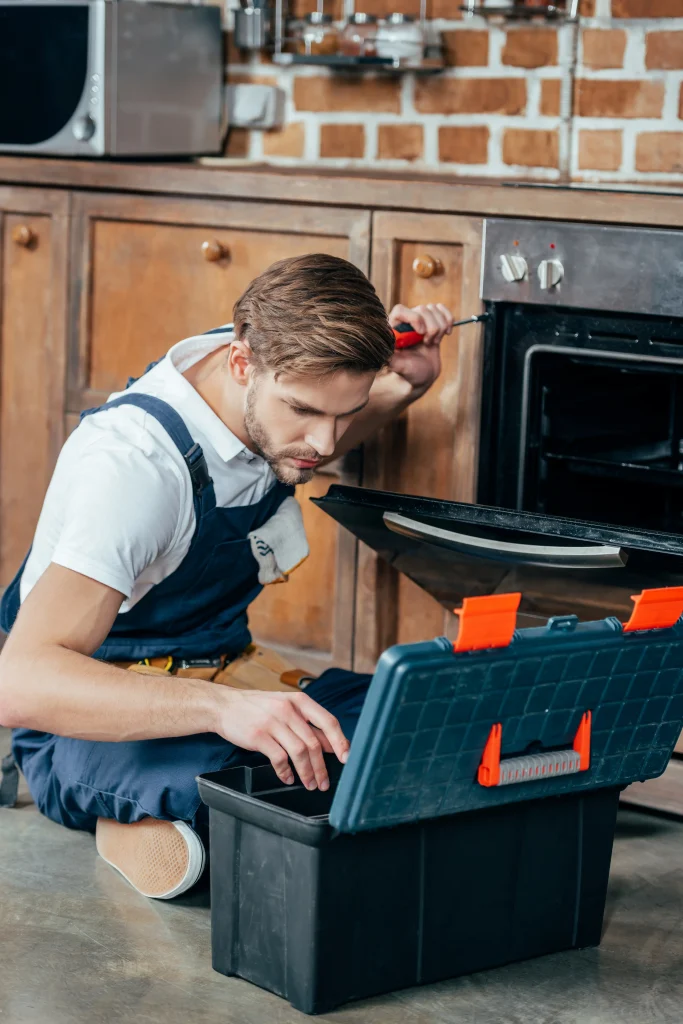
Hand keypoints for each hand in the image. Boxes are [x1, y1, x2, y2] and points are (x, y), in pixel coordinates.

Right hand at [213, 687, 349, 790]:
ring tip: (309, 784)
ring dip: (307, 772)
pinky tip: (287, 778)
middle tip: (324, 782)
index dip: (340, 742)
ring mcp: (272, 722)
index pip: (328, 721)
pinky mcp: (258, 736)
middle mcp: (288, 709)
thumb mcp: (285, 707)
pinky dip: (286, 772)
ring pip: (299, 752)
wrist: (224, 705)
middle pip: (314, 743)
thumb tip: (332, 744)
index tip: (347, 759)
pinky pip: (279, 759)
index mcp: (299, 701)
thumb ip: (307, 724)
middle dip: (322, 767)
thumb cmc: (257, 707)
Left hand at [388, 303, 453, 391]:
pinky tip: (446, 333)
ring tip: (432, 342)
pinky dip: (448, 320)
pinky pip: (442, 309)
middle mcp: (405, 320)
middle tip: (427, 343)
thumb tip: (385, 349)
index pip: (400, 310)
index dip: (414, 318)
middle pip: (423, 309)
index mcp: (393, 329)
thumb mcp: (398, 367)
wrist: (422, 374)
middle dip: (431, 328)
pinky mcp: (432, 320)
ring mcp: (419, 318)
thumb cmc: (408, 371)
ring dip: (439, 327)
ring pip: (434, 309)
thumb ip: (391, 358)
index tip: (421, 333)